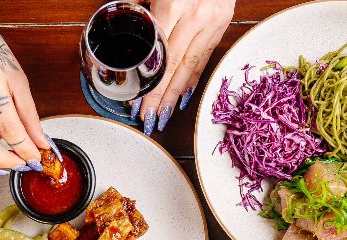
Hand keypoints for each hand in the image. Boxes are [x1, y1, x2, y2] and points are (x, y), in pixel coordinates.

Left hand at [135, 0, 234, 134]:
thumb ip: (138, 6)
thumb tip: (123, 30)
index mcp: (176, 4)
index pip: (159, 56)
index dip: (149, 83)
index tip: (137, 103)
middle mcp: (198, 15)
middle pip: (175, 66)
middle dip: (160, 97)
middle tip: (148, 120)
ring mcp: (215, 19)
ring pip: (193, 64)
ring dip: (177, 94)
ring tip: (163, 116)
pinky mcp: (224, 20)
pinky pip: (206, 55)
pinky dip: (194, 77)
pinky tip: (184, 95)